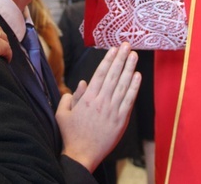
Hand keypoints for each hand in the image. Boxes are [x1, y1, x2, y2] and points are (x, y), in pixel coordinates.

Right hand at [57, 42, 141, 171]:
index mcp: (87, 98)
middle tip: (127, 45)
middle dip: (121, 58)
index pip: (100, 74)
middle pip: (113, 75)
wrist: (82, 155)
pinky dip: (134, 87)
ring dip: (129, 68)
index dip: (108, 60)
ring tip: (134, 55)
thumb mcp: (62, 114)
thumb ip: (70, 97)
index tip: (114, 49)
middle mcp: (101, 101)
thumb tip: (82, 83)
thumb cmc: (71, 135)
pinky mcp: (120, 120)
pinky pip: (129, 100)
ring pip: (122, 85)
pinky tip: (138, 76)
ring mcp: (112, 110)